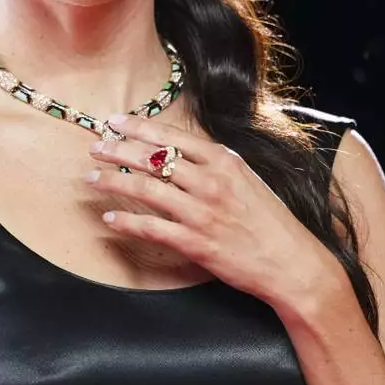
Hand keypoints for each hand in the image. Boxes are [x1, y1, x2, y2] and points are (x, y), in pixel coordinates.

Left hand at [86, 114, 346, 315]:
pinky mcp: (196, 243)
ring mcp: (202, 213)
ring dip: (113, 181)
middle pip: (153, 158)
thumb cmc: (269, 220)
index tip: (114, 121)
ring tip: (92, 177)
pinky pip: (152, 228)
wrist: (291, 262)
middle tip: (95, 146)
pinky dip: (127, 221)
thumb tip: (180, 148)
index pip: (172, 136)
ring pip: (146, 189)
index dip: (138, 127)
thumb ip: (214, 163)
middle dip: (118, 149)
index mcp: (224, 161)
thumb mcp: (245, 178)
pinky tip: (110, 218)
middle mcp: (211, 182)